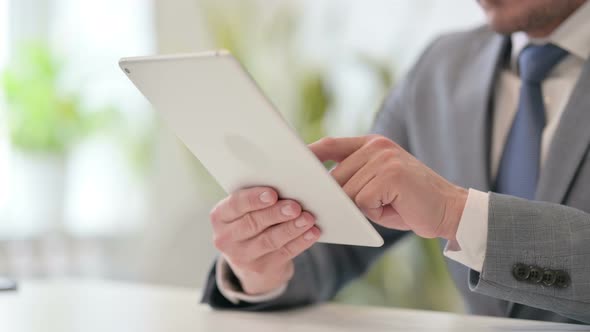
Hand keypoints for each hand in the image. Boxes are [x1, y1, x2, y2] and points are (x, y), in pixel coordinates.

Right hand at [209, 187, 320, 294]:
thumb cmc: (251, 223)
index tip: (273, 194)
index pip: (235, 205)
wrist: (251, 262)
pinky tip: (312, 232)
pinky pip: (284, 253)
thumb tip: (288, 187)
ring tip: (308, 218)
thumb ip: (258, 199)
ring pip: (270, 240)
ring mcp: (243, 257)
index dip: (254, 199)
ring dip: (291, 228)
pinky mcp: (262, 269)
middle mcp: (226, 238)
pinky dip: (301, 241)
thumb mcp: (245, 212)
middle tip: (295, 206)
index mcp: (220, 217)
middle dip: (276, 213)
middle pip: (253, 223)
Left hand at [309, 135, 467, 240]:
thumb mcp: (377, 185)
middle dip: (332, 196)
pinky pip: (362, 201)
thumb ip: (352, 180)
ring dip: (358, 207)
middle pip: (335, 175)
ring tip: (384, 206)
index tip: (290, 164)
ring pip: (347, 190)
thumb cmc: (407, 202)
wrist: (449, 209)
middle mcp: (377, 146)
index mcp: (372, 144)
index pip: (331, 145)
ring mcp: (384, 159)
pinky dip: (372, 212)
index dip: (309, 154)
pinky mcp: (391, 175)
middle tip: (333, 208)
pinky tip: (393, 207)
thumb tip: (318, 192)